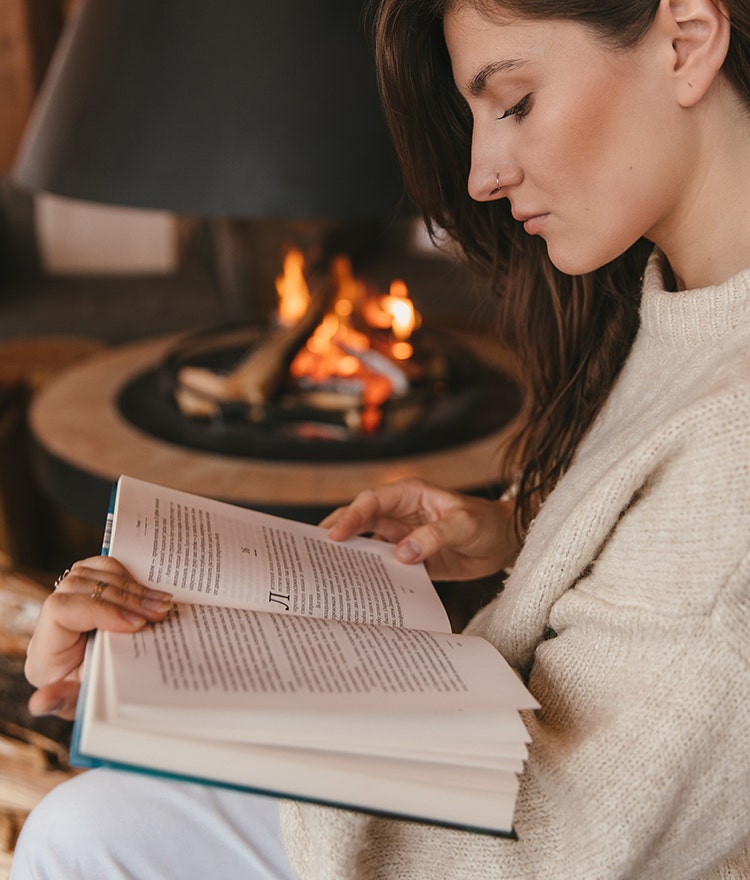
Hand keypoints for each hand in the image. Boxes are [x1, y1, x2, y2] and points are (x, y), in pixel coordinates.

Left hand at [25, 556, 172, 719]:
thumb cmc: (90, 695)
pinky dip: (127, 575)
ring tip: (162, 602)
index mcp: (46, 649)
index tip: (137, 625)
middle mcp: (51, 618)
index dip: (101, 610)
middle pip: (81, 587)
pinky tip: (149, 591)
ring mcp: (67, 597)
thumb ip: (65, 701)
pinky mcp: (85, 588)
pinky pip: (102, 568)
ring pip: (92, 572)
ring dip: (131, 585)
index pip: (62, 610)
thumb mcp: (80, 704)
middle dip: (126, 598)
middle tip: (160, 611)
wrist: (95, 688)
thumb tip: (41, 702)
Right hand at [321, 478, 518, 581]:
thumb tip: (402, 554)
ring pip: (368, 545)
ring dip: (351, 557)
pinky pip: (385, 567)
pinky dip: (372, 576)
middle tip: (314, 553)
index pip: (371, 502)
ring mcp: (403, 537)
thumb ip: (434, 537)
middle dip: (337, 534)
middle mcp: (400, 515)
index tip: (333, 535)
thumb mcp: (464, 525)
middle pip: (360, 521)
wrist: (505, 542)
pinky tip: (359, 591)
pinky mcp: (410, 559)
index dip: (350, 516)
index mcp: (408, 495)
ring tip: (327, 574)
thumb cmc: (486, 523)